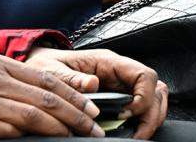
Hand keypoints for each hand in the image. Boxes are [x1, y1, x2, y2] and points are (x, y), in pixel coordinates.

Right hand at [0, 51, 101, 137]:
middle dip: (75, 114)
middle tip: (94, 126)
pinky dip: (31, 136)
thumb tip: (43, 89)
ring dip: (60, 128)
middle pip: (46, 98)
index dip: (72, 94)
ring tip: (77, 136)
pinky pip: (11, 131)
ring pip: (34, 116)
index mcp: (0, 63)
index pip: (46, 78)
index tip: (90, 106)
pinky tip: (45, 141)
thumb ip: (11, 74)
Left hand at [26, 48, 167, 139]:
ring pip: (154, 98)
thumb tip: (92, 83)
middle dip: (152, 113)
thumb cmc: (46, 66)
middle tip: (137, 133)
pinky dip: (141, 120)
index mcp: (107, 61)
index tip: (128, 113)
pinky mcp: (118, 96)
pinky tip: (128, 130)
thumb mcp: (53, 71)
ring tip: (135, 134)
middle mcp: (119, 71)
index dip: (144, 96)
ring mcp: (120, 84)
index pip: (144, 74)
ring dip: (150, 118)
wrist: (39, 68)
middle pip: (156, 89)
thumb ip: (72, 78)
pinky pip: (140, 107)